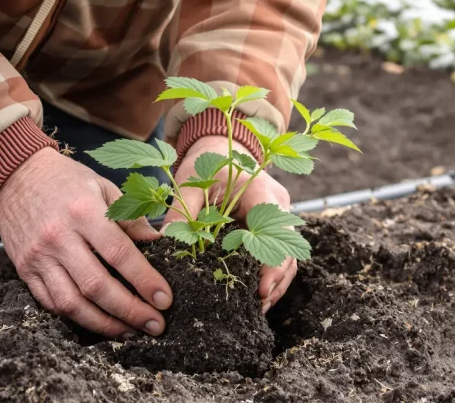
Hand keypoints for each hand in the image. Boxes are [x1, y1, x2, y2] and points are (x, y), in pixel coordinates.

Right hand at [0, 148, 173, 338]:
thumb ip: (130, 217)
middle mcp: (59, 237)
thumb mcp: (103, 187)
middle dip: (130, 310)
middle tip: (154, 324)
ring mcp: (38, 256)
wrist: (15, 177)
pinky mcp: (24, 270)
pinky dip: (76, 316)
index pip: (119, 254)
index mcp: (83, 212)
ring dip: (104, 323)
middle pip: (97, 286)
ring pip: (72, 303)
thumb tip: (158, 243)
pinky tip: (98, 320)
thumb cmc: (65, 180)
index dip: (144, 280)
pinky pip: (51, 303)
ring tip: (129, 330)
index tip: (164, 300)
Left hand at [163, 136, 296, 313]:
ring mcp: (279, 217)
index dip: (272, 264)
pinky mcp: (272, 227)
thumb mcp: (190, 181)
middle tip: (258, 307)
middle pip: (288, 249)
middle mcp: (278, 205)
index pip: (277, 232)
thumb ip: (182, 211)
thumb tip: (166, 243)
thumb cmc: (205, 161)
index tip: (261, 290)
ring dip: (276, 282)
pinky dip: (270, 274)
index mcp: (261, 192)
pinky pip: (279, 253)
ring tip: (258, 308)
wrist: (220, 146)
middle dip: (275, 281)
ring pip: (288, 255)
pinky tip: (256, 294)